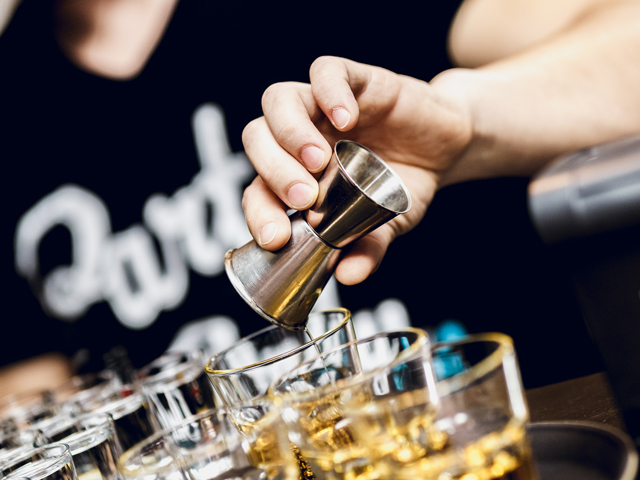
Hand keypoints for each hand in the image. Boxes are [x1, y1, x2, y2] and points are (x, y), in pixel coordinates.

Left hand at [241, 56, 472, 284]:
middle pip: (257, 138)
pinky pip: (327, 71)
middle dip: (272, 170)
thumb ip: (367, 248)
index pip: (258, 189)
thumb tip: (349, 276)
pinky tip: (348, 118)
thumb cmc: (403, 184)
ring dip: (290, 131)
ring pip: (278, 100)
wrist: (446, 148)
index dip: (259, 211)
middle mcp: (301, 139)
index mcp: (297, 176)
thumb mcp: (388, 225)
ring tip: (318, 160)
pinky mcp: (355, 81)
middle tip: (304, 196)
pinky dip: (329, 91)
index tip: (276, 236)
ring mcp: (323, 108)